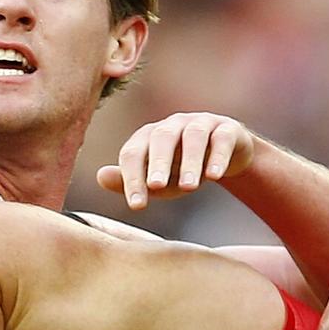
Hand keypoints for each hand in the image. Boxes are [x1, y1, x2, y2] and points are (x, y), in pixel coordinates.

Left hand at [98, 113, 255, 209]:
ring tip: (190, 187)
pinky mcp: (227, 129)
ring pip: (193, 136)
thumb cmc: (183, 170)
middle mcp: (172, 125)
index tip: (136, 206)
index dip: (132, 178)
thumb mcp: (158, 181)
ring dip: (191, 161)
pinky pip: (222, 138)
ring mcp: (201, 123)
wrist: (225, 156)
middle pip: (161, 138)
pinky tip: (215, 176)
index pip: (134, 153)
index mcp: (148, 137)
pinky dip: (218, 156)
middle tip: (156, 186)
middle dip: (158, 162)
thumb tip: (100, 177)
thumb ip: (131, 181)